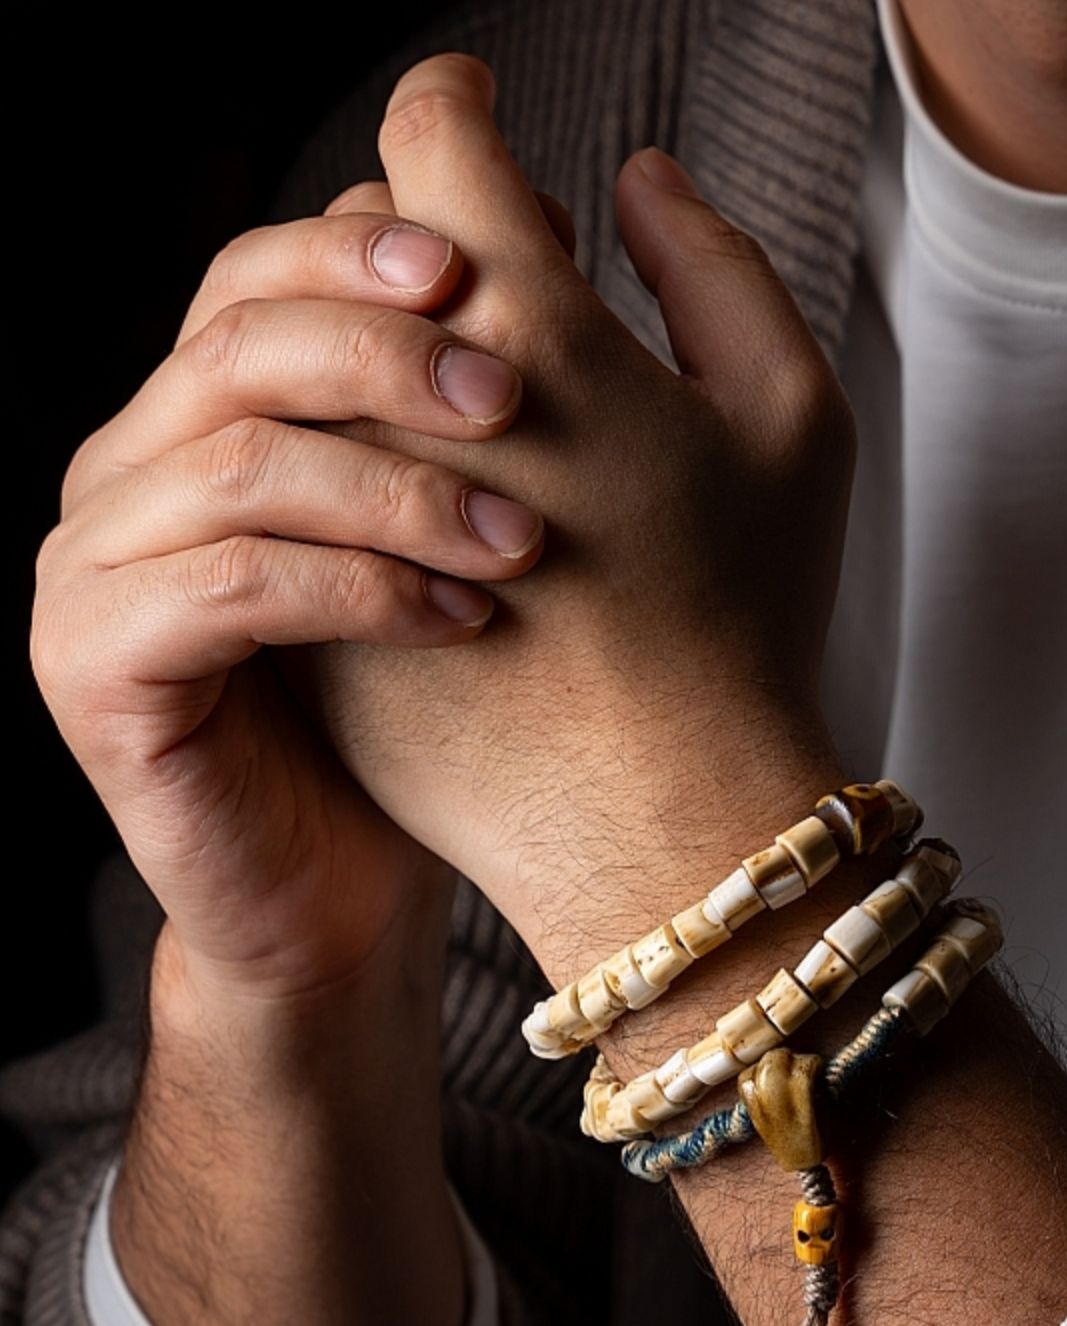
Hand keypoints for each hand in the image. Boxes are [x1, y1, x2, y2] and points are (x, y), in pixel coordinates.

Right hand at [31, 200, 549, 1004]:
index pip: (249, 278)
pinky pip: (228, 587)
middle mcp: (122, 478)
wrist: (340, 901)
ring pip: (236, 462)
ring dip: (396, 488)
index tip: (484, 267)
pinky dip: (357, 589)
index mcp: (195, 426)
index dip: (356, 253)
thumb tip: (520, 230)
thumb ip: (441, 407)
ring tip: (525, 539)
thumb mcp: (435, 543)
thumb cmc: (408, 729)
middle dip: (384, 355)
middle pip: (234, 345)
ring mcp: (89, 571)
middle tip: (513, 397)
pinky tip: (465, 618)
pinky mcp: (93, 669)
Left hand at [289, 55, 857, 964]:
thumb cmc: (748, 626)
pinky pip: (293, 494)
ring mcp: (332, 507)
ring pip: (307, 369)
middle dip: (423, 238)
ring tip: (459, 405)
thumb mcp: (791, 420)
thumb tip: (633, 184)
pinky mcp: (302, 603)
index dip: (459, 105)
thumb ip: (716, 266)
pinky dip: (346, 471)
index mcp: (525, 321)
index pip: (431, 134)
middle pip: (359, 245)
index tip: (477, 113)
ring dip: (369, 357)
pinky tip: (426, 514)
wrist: (661, 826)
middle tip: (496, 282)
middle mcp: (397, 395)